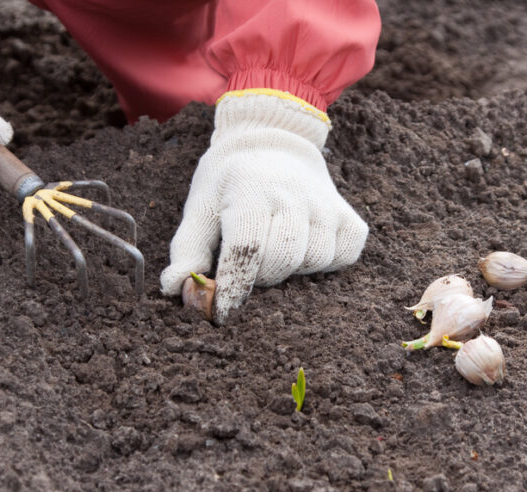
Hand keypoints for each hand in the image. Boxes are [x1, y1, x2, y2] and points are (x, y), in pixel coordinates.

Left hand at [161, 91, 367, 323]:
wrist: (275, 143)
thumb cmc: (231, 184)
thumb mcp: (201, 206)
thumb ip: (187, 249)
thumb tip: (175, 289)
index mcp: (250, 190)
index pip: (246, 248)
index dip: (233, 286)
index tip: (221, 313)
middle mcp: (294, 194)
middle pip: (282, 259)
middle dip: (260, 275)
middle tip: (250, 263)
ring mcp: (327, 206)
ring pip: (314, 260)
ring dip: (292, 269)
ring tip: (276, 249)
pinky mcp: (351, 218)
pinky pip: (343, 257)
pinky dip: (324, 263)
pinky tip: (305, 247)